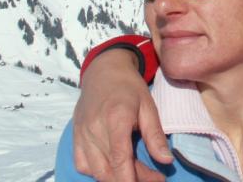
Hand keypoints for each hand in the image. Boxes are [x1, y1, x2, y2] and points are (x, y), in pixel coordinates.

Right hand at [72, 49, 171, 180]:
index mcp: (116, 118)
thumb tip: (166, 161)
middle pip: (110, 169)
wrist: (103, 71)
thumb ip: (155, 135)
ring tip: (137, 174)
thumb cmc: (129, 87)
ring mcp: (81, 134)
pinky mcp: (75, 137)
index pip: (120, 158)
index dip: (134, 178)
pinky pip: (83, 165)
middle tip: (153, 177)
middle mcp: (94, 129)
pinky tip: (113, 168)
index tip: (155, 181)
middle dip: (132, 180)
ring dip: (116, 178)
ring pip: (96, 171)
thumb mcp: (148, 106)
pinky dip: (97, 172)